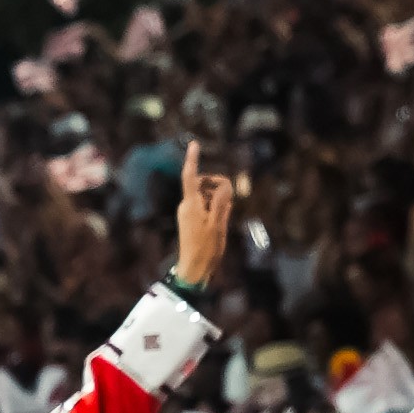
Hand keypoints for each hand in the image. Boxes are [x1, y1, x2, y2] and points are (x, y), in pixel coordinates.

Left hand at [171, 138, 232, 287]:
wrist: (194, 268)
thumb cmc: (206, 248)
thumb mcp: (218, 223)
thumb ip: (221, 202)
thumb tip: (224, 184)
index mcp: (191, 204)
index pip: (190, 177)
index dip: (192, 159)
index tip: (194, 144)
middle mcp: (187, 205)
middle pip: (203, 183)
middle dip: (218, 187)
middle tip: (227, 204)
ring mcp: (188, 212)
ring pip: (208, 195)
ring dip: (219, 200)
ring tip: (222, 218)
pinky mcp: (192, 218)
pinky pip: (207, 205)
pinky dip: (216, 208)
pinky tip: (219, 222)